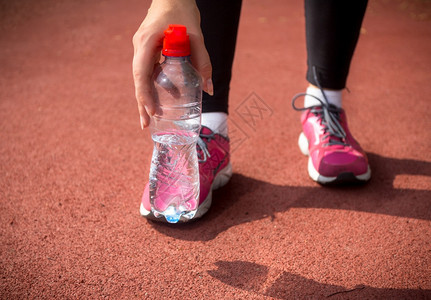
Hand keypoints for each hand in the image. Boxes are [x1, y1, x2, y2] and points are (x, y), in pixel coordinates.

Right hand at [132, 0, 212, 128]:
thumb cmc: (182, 11)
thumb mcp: (196, 36)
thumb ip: (203, 62)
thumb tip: (210, 90)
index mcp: (147, 41)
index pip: (141, 72)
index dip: (145, 94)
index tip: (152, 112)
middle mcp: (140, 46)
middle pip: (138, 80)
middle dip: (142, 103)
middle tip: (145, 125)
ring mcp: (142, 48)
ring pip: (141, 78)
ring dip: (145, 98)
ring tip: (150, 118)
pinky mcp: (148, 50)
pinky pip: (147, 72)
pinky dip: (152, 87)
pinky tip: (160, 99)